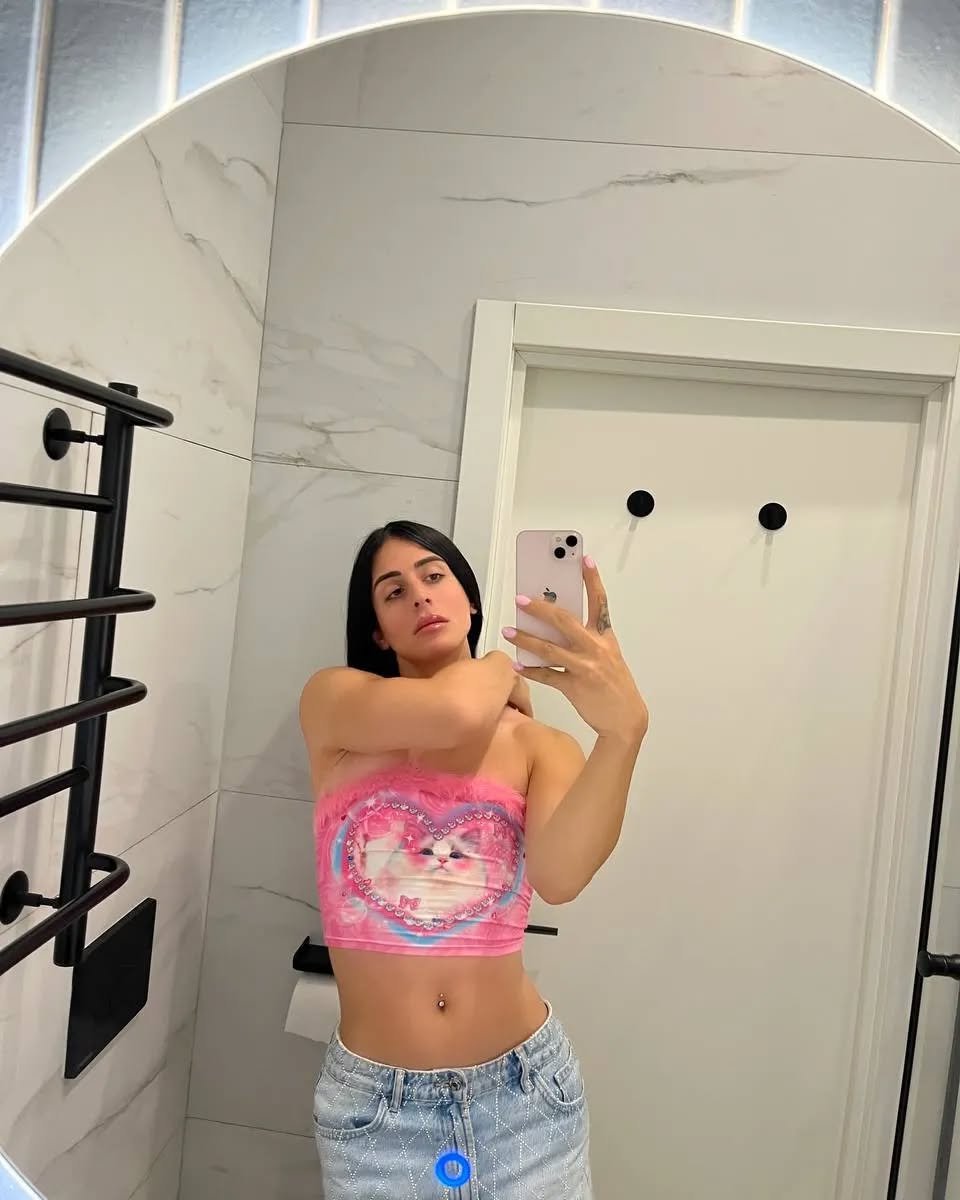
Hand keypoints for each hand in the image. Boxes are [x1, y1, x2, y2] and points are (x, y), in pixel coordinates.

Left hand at [503, 558, 647, 741]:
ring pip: (549, 648)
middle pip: (565, 621)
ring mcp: (585, 667)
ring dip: (526, 638)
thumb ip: (587, 640)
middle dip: (540, 608)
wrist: (625, 720)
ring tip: (508, 630)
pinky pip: (547, 675)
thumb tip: (556, 626)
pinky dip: (530, 670)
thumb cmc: (614, 685)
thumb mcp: (608, 656)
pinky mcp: (574, 687)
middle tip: (521, 599)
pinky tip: (516, 664)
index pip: (600, 602)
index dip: (592, 579)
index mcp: (606, 637)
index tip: (583, 558)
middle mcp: (596, 648)